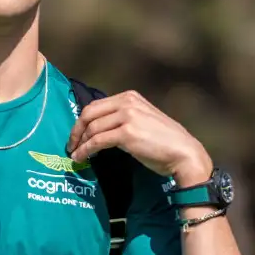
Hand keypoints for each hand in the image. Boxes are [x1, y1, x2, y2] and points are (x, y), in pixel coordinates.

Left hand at [65, 91, 210, 184]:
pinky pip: (97, 141)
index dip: (81, 121)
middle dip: (76, 130)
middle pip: (89, 113)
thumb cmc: (165, 142)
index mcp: (130, 97)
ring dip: (79, 143)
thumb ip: (124, 118)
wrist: (183, 153)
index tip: (76, 135)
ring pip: (92, 127)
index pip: (96, 106)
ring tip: (75, 155)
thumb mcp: (143, 121)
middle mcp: (128, 102)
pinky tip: (81, 158)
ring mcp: (127, 116)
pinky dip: (85, 150)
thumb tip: (100, 130)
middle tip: (70, 145)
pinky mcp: (127, 133)